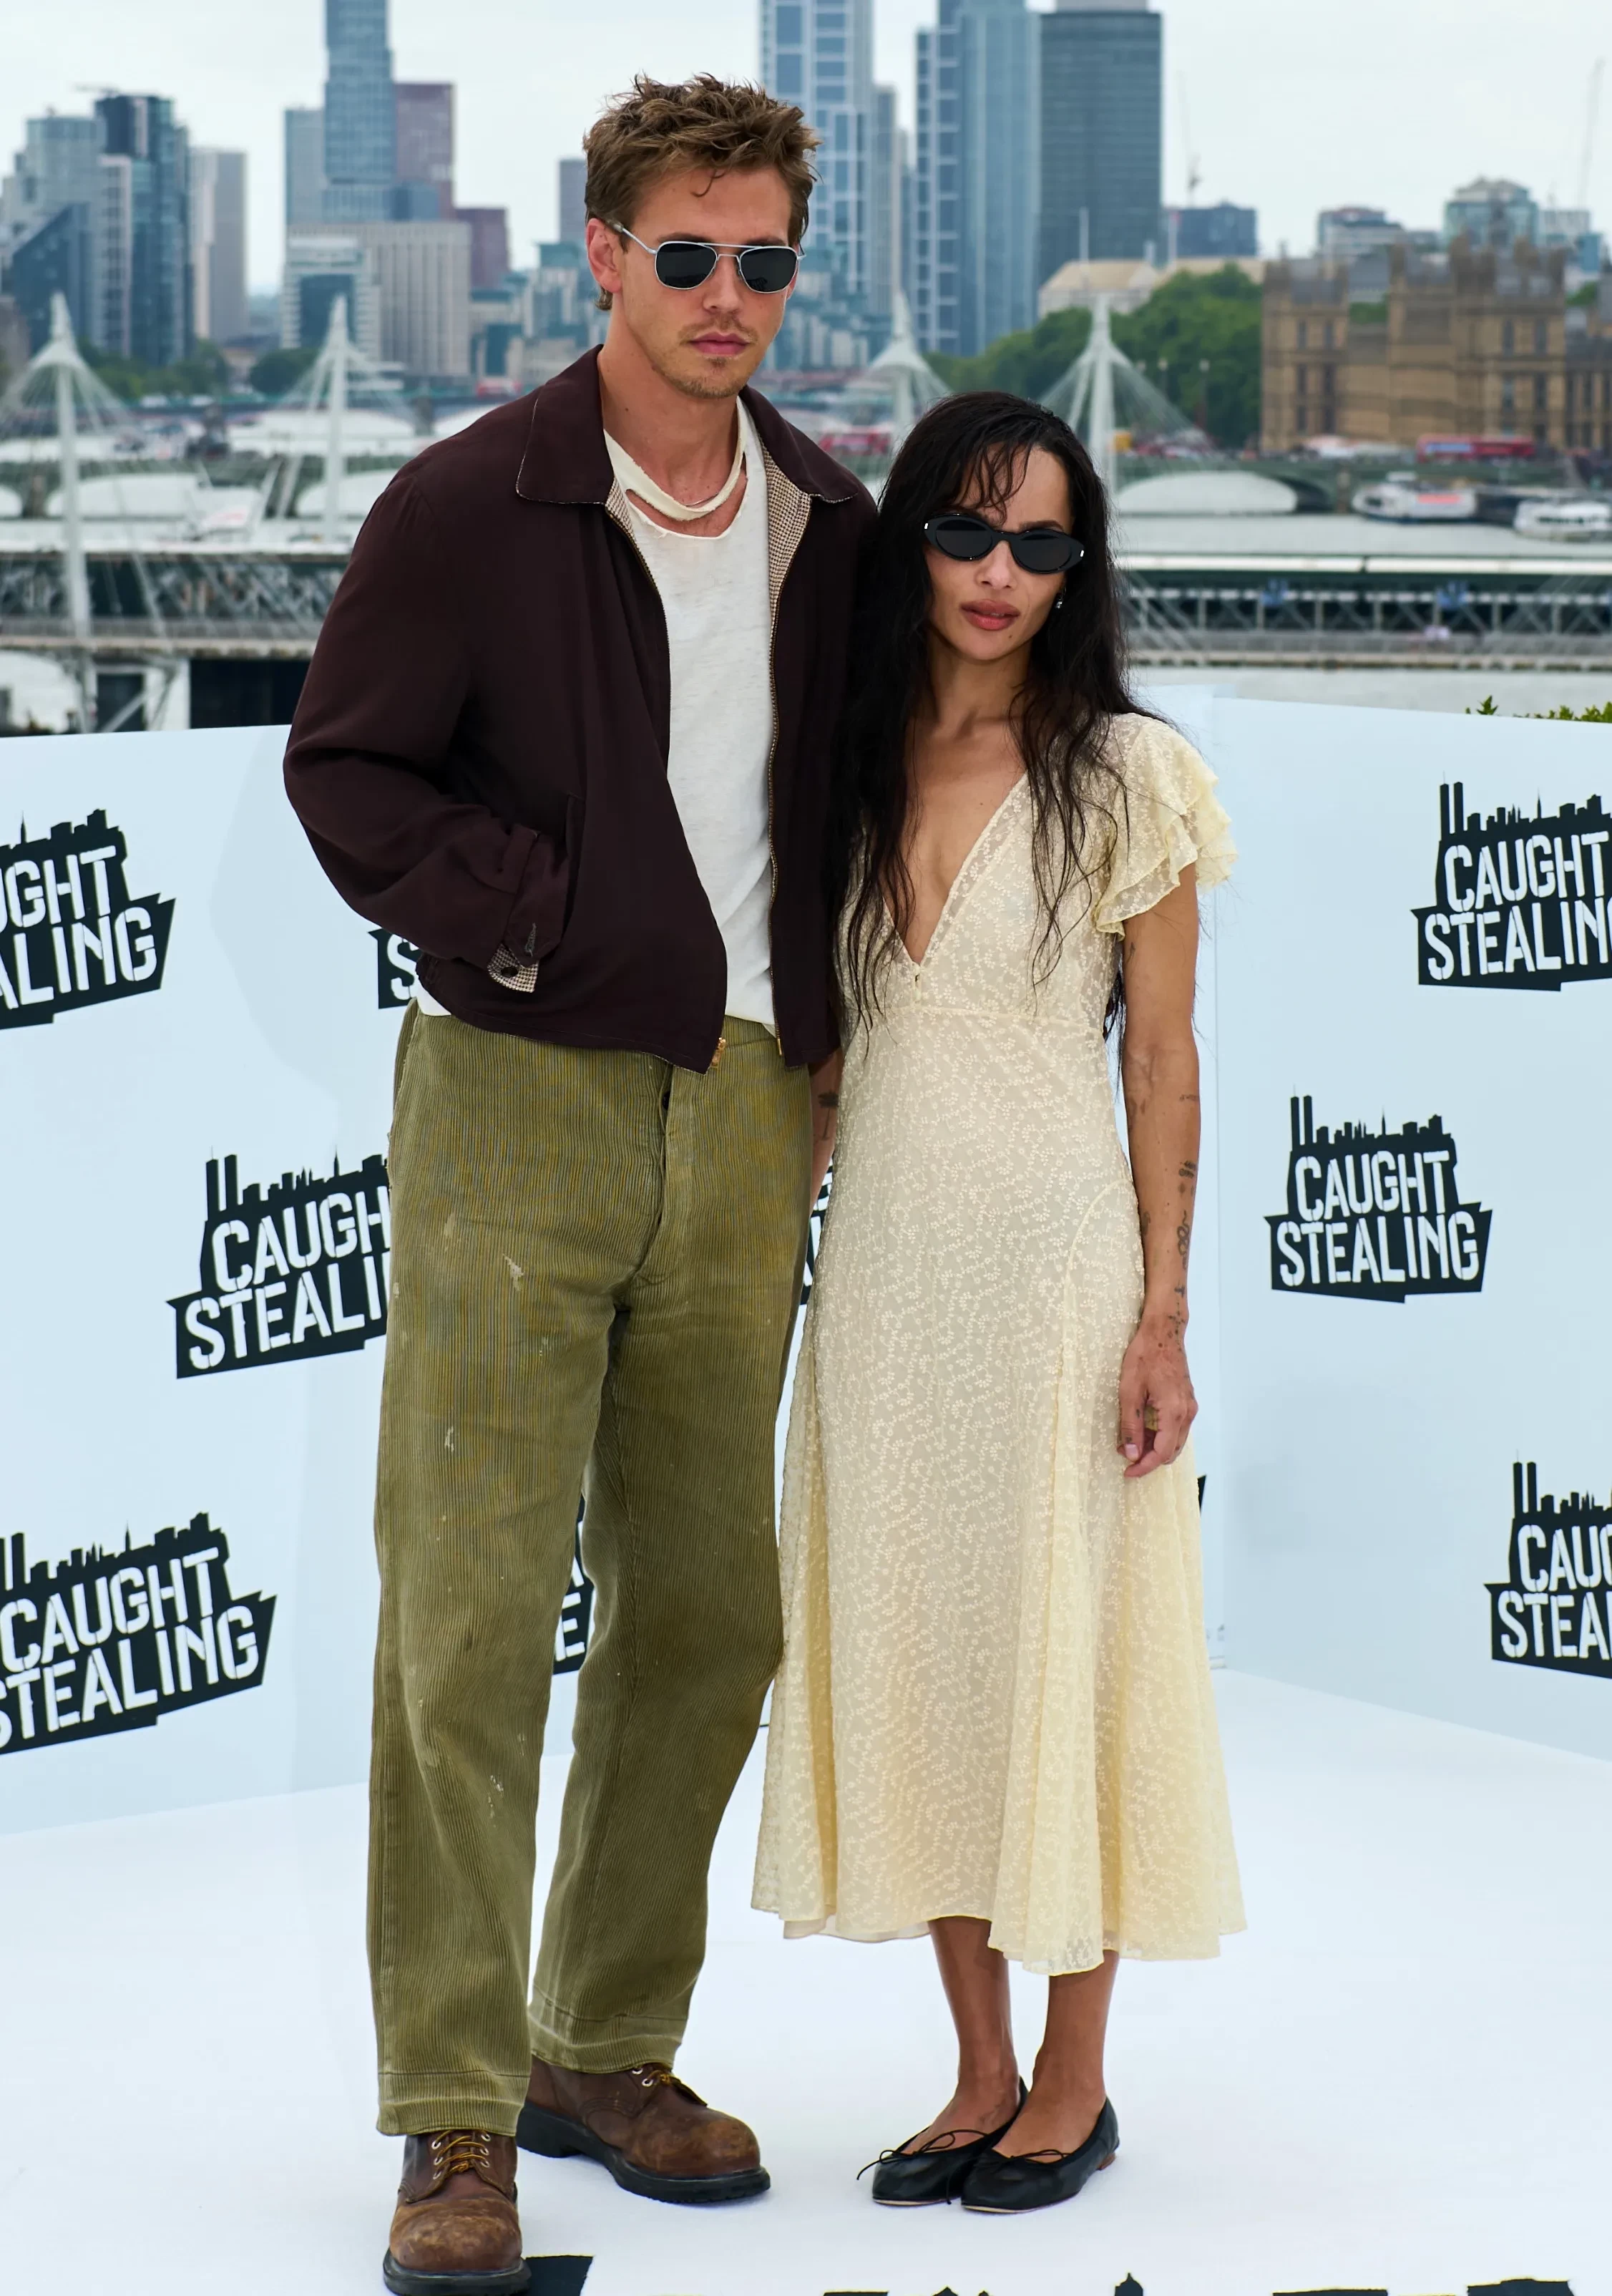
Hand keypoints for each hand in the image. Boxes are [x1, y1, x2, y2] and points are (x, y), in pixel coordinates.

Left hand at [1116, 1312, 1196, 1479]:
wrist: (1163, 1331)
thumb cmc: (1145, 1355)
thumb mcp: (1129, 1391)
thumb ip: (1131, 1425)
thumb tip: (1131, 1453)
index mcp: (1173, 1412)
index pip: (1161, 1453)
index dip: (1144, 1467)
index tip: (1128, 1472)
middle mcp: (1186, 1413)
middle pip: (1171, 1451)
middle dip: (1148, 1458)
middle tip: (1125, 1453)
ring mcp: (1189, 1407)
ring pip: (1174, 1441)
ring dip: (1154, 1446)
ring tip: (1130, 1440)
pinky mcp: (1187, 1401)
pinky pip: (1176, 1428)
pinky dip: (1160, 1434)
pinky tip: (1143, 1428)